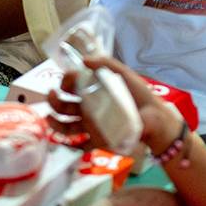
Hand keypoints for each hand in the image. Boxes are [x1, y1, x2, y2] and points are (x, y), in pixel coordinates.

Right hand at [48, 56, 182, 155]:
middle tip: (52, 94)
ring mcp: (91, 126)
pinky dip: (69, 145)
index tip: (68, 78)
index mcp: (92, 91)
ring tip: (50, 117)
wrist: (155, 118)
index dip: (65, 80)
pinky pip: (80, 146)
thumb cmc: (138, 94)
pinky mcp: (98, 141)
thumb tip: (84, 59)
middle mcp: (88, 108)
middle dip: (54, 100)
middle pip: (64, 105)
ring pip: (67, 126)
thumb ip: (105, 63)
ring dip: (55, 122)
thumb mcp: (123, 74)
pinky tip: (64, 140)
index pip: (71, 85)